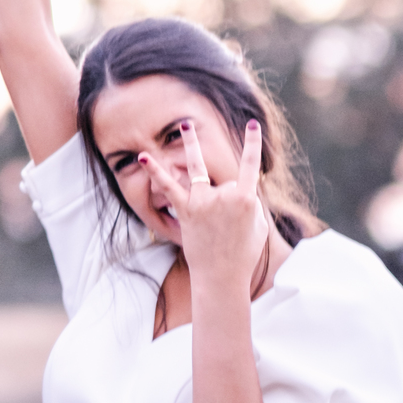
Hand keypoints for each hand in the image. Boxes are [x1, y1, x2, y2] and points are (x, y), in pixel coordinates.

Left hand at [140, 119, 268, 295]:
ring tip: (185, 125)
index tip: (252, 124)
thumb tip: (241, 192)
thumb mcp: (259, 229)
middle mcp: (224, 197)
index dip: (252, 144)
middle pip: (225, 182)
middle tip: (224, 209)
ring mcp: (203, 202)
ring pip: (198, 169)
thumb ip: (251, 205)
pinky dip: (155, 172)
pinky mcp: (185, 210)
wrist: (221, 278)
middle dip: (228, 202)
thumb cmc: (243, 255)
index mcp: (246, 200)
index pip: (250, 166)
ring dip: (191, 144)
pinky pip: (169, 187)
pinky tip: (143, 157)